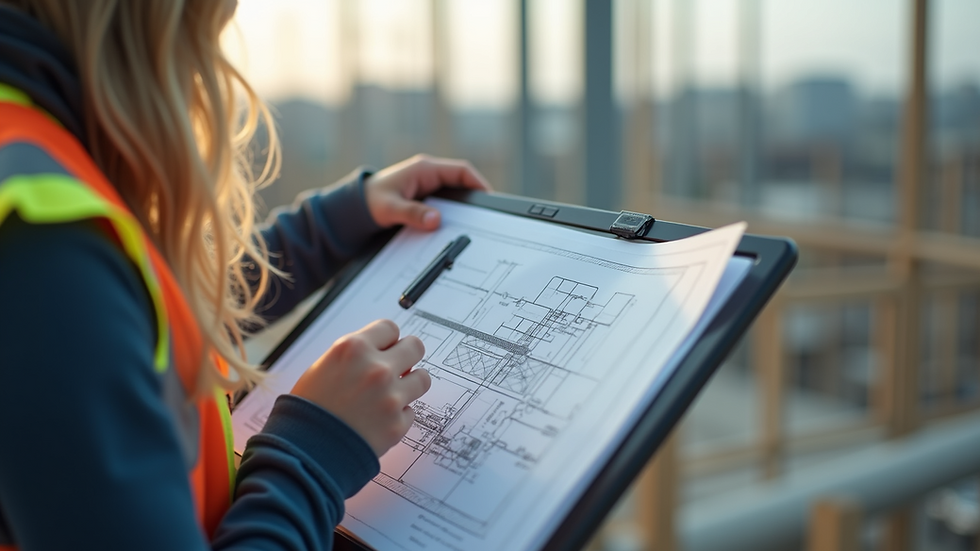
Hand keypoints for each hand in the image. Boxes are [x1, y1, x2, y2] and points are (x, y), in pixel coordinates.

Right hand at [290, 319, 431, 456]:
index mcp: (353, 348)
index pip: (390, 328)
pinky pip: (411, 411)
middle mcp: (375, 368)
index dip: (388, 340)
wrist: (305, 452)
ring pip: (423, 378)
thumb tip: (378, 350)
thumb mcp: (322, 368)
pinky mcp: (398, 424)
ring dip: (410, 385)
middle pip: (415, 346)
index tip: (386, 349)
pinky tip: (379, 420)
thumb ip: (354, 355)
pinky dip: (399, 415)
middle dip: (408, 356)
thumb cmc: (308, 410)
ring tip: (392, 395)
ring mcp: (390, 396)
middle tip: (399, 367)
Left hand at [365, 154, 490, 230]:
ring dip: (464, 205)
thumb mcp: (390, 209)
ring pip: (455, 191)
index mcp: (425, 169)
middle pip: (462, 181)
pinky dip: (453, 211)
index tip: (489, 198)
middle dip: (475, 197)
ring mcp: (428, 183)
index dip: (478, 183)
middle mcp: (429, 173)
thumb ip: (413, 214)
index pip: (461, 171)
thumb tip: (436, 220)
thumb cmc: (371, 202)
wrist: (355, 205)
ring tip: (474, 222)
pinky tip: (456, 225)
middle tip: (485, 216)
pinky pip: (446, 200)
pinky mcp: (425, 195)